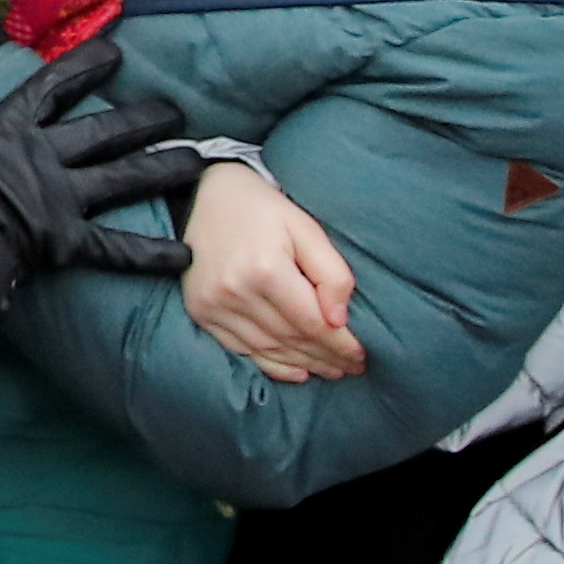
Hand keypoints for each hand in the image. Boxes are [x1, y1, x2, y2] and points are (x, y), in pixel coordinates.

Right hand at [0, 34, 211, 279]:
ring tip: (197, 162)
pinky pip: (116, 248)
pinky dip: (151, 253)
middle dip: (143, 119)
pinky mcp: (67, 240)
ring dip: (162, 169)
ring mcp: (61, 198)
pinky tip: (186, 254)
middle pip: (103, 131)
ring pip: (123, 178)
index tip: (117, 54)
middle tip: (177, 111)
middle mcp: (45, 158)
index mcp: (9, 130)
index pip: (53, 88)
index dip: (86, 68)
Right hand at [180, 159, 362, 379]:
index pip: (313, 323)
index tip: (363, 355)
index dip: (341, 344)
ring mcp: (213, 305)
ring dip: (304, 364)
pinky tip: (297, 369)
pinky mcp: (201, 312)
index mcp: (265, 268)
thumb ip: (331, 272)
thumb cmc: (262, 209)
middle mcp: (235, 291)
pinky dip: (271, 364)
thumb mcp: (305, 227)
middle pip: (292, 339)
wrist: (202, 195)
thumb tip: (340, 320)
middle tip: (353, 367)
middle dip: (328, 357)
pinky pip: (241, 349)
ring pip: (269, 349)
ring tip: (331, 369)